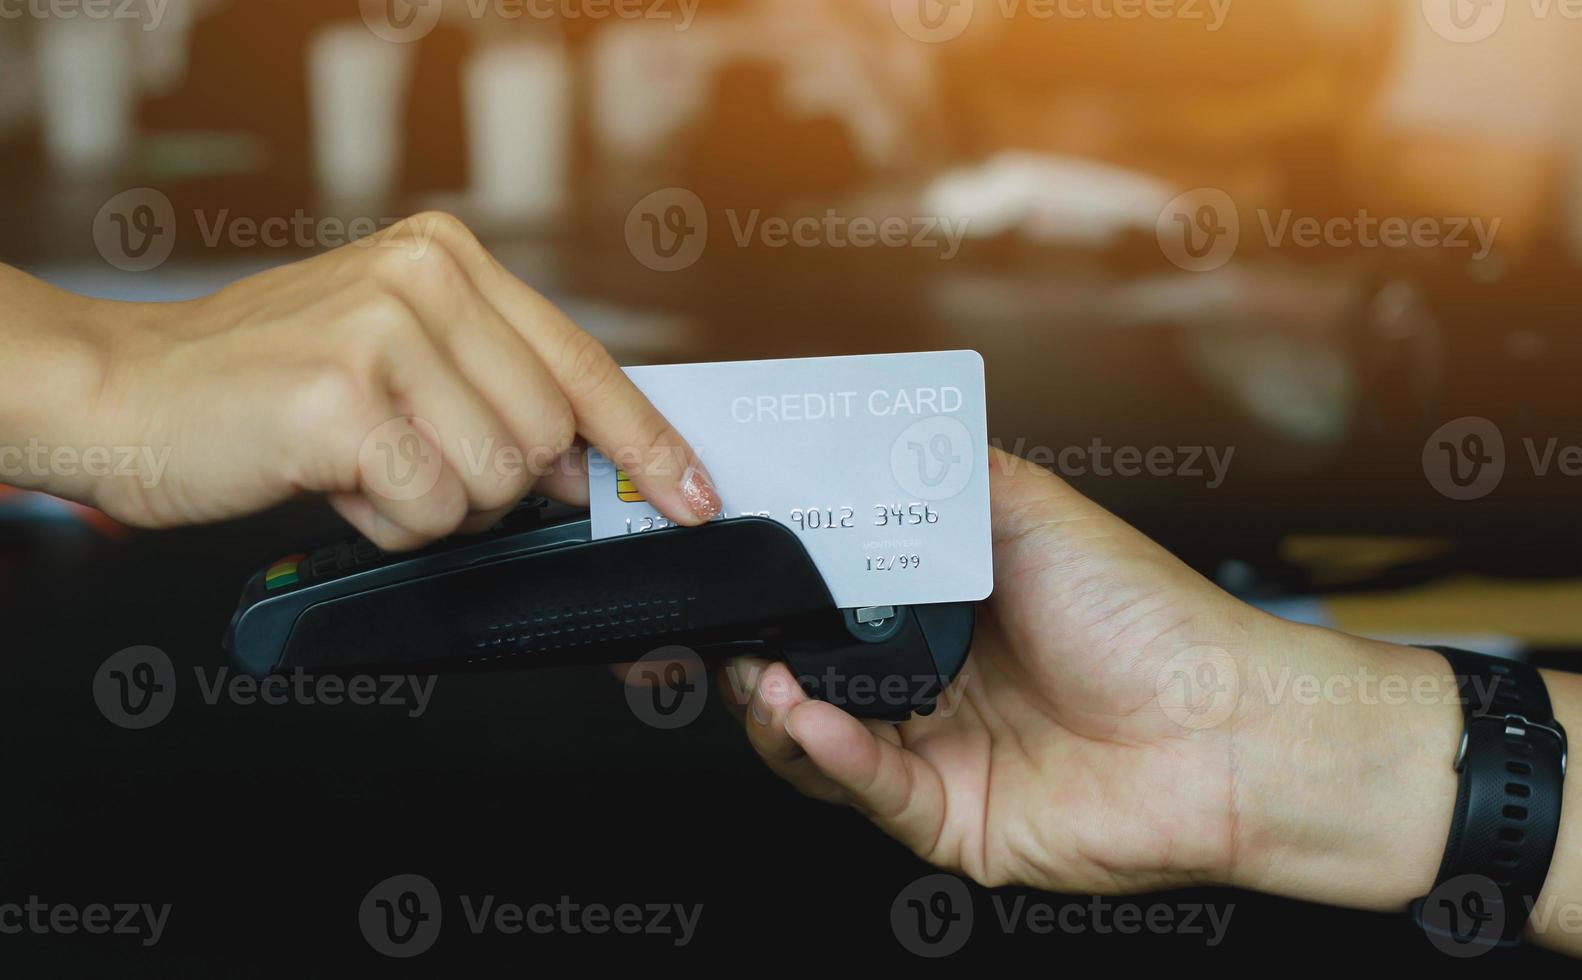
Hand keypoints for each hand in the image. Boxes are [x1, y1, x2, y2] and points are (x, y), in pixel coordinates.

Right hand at [0, 214, 719, 548]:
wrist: (122, 392)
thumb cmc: (262, 386)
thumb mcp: (394, 357)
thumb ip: (492, 389)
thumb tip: (588, 466)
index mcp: (448, 258)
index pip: (585, 364)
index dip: (647, 441)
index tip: (692, 491)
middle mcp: (424, 277)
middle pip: (547, 440)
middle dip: (491, 485)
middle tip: (411, 465)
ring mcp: (384, 331)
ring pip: (494, 483)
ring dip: (432, 505)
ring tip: (361, 466)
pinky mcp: (343, 399)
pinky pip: (429, 509)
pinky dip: (387, 522)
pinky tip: (334, 481)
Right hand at [728, 449, 1469, 906]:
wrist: (1229, 726)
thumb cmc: (1151, 620)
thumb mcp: (1036, 514)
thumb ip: (955, 473)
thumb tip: (880, 427)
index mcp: (947, 620)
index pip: (836, 609)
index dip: (783, 593)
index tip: (738, 561)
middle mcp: (936, 691)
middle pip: (812, 683)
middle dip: (755, 660)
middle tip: (725, 632)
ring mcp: (940, 759)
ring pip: (820, 749)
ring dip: (776, 714)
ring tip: (759, 677)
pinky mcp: (952, 820)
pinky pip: (870, 791)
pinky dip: (831, 757)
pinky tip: (810, 720)